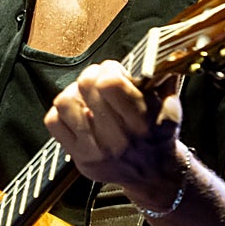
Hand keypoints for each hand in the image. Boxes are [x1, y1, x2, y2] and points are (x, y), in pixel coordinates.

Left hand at [43, 60, 182, 187]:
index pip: (110, 84)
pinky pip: (53, 122)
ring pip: (64, 103)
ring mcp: (96, 150)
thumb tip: (160, 51)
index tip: (115, 71)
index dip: (109, 69)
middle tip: (100, 79)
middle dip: (92, 75)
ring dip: (74, 92)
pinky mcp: (79, 158)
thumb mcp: (170, 106)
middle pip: (86, 87)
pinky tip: (78, 111)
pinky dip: (62, 111)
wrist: (155, 175)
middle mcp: (118, 139)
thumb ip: (164, 78)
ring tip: (87, 95)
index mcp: (142, 123)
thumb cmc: (160, 135)